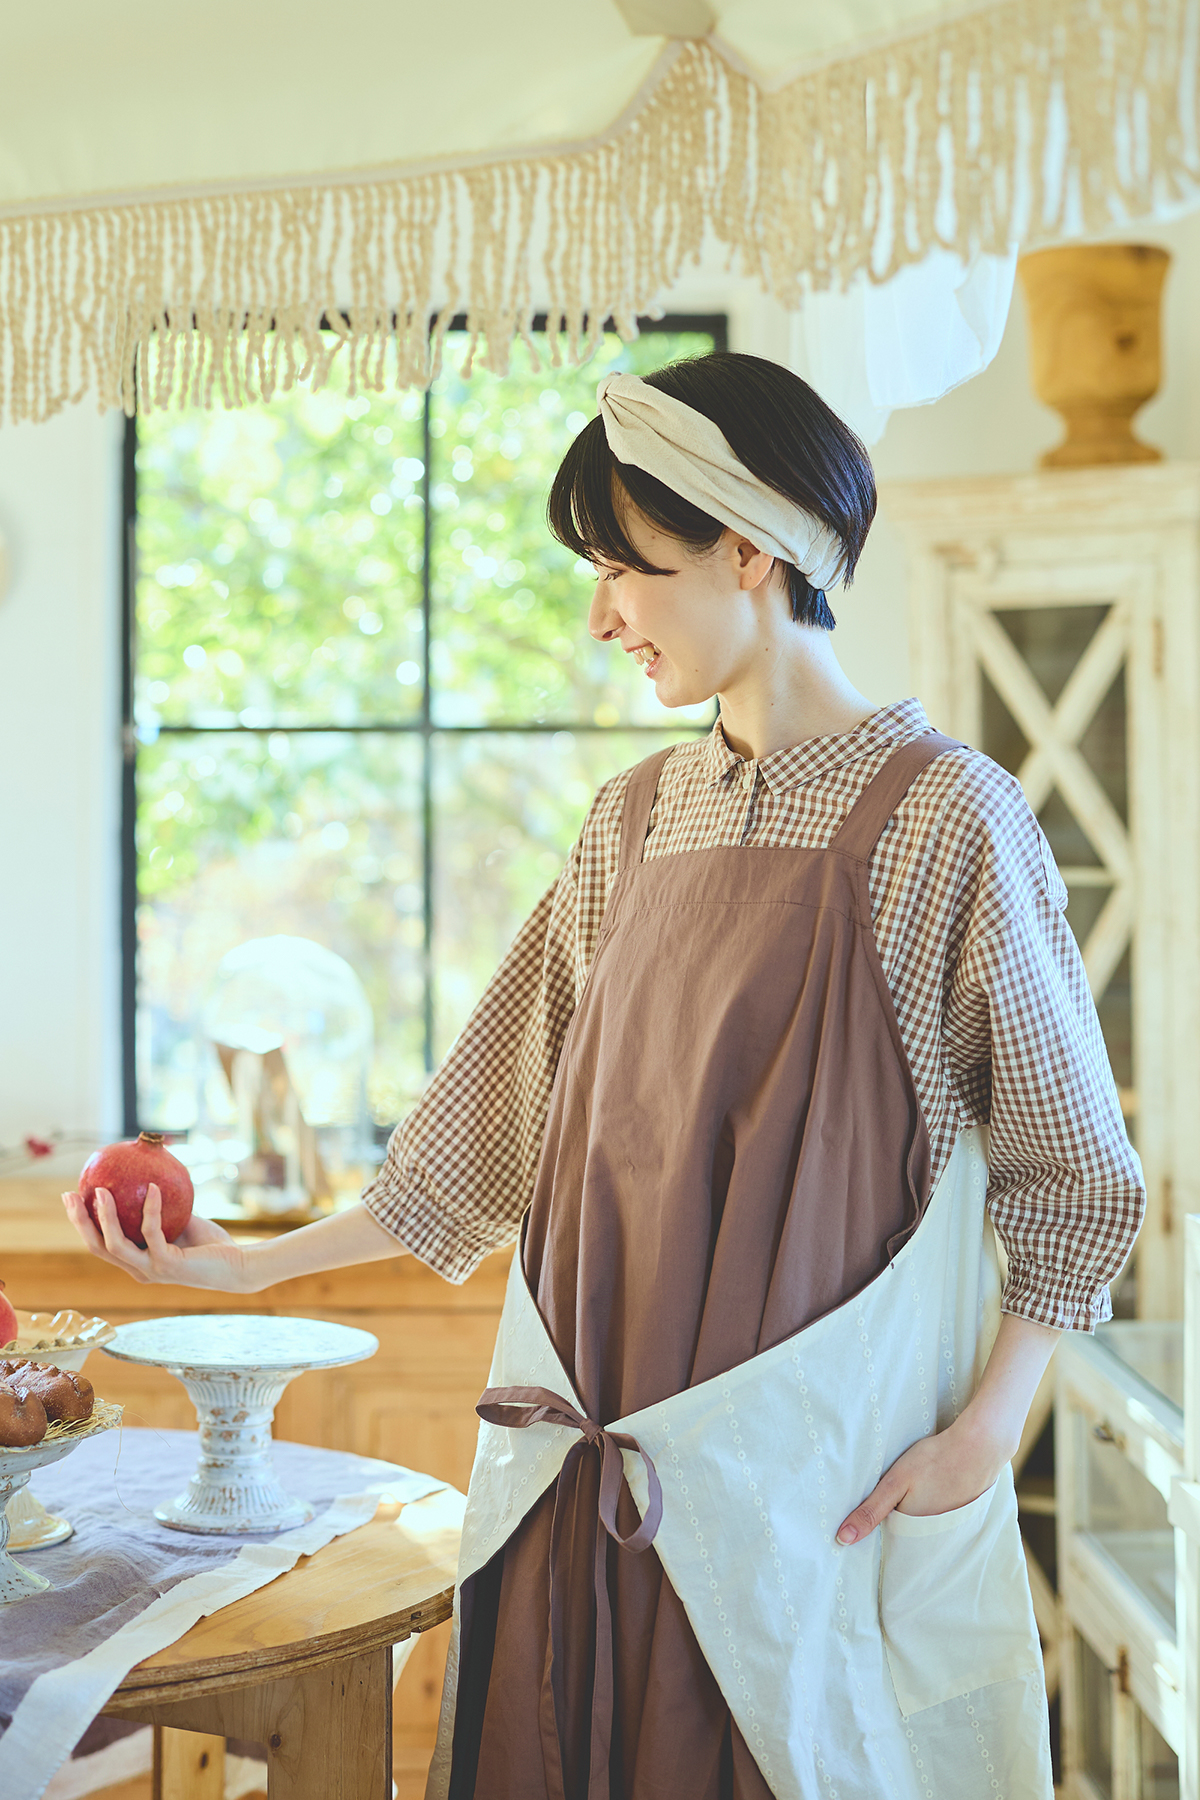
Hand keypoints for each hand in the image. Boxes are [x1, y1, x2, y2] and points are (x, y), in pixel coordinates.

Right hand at [62, 1184, 251, 1291]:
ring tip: (102, 1190)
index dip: (82, 1224)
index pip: (100, 1245)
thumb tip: (146, 1175)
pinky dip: (151, 1208)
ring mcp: (151, 1270)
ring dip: (105, 1216)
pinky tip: (155, 1188)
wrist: (238, 1264)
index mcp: (138, 1262)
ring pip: (115, 1244)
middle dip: (80, 1221)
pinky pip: (152, 1232)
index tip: (73, 1197)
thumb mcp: (180, 1221)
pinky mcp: (168, 1264)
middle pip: (97, 1247)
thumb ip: (161, 1207)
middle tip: (71, 1194)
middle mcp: (139, 1270)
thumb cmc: (210, 1244)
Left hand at [835, 1416, 1013, 1544]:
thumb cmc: (934, 1460)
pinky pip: (941, 1517)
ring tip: (916, 1493)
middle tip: (895, 1498)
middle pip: (907, 1534)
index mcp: (913, 1531)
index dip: (876, 1526)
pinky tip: (934, 1490)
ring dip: (917, 1514)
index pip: (888, 1539)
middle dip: (896, 1523)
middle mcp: (934, 1537)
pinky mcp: (963, 1514)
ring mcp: (951, 1527)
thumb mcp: (895, 1482)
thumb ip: (870, 1510)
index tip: (864, 1520)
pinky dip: (934, 1507)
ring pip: (924, 1525)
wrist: (980, 1447)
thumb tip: (842, 1539)